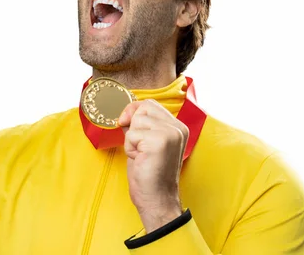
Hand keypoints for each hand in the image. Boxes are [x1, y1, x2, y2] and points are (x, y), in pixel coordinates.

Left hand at [118, 99, 188, 232]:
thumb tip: (126, 112)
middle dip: (133, 126)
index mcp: (177, 127)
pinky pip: (131, 134)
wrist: (156, 199)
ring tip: (142, 155)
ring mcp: (170, 133)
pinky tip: (140, 160)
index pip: (150, 104)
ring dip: (131, 139)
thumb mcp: (144, 142)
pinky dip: (130, 148)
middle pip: (143, 107)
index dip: (133, 111)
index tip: (126, 124)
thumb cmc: (148, 173)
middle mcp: (178, 128)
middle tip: (140, 148)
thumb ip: (139, 125)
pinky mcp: (160, 141)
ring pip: (136, 120)